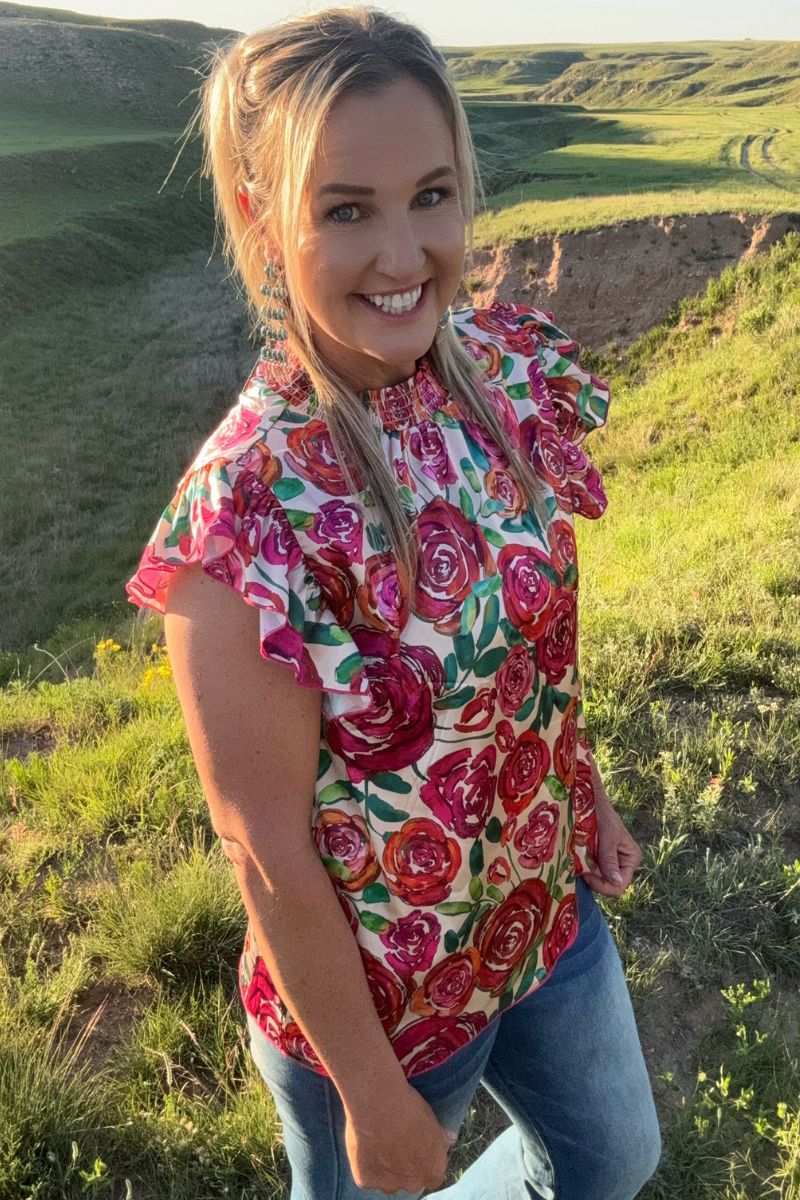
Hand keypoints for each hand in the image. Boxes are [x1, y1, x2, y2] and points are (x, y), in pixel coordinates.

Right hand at [343, 1083, 457, 1194]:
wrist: (378, 1104)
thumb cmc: (408, 1108)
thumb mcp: (431, 1119)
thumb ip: (440, 1137)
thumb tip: (451, 1139)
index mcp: (433, 1170)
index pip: (432, 1176)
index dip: (425, 1162)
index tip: (417, 1148)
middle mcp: (413, 1183)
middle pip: (410, 1181)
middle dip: (405, 1167)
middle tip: (396, 1142)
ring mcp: (389, 1184)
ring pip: (388, 1182)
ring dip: (386, 1169)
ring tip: (380, 1140)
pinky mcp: (366, 1180)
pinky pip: (368, 1175)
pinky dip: (366, 1163)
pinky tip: (366, 1142)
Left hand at [580, 754, 642, 898]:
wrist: (588, 799)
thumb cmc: (601, 814)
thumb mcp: (606, 838)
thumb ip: (609, 860)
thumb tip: (617, 882)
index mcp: (631, 859)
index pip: (619, 886)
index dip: (602, 885)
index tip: (586, 873)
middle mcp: (623, 863)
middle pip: (608, 884)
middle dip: (593, 878)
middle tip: (580, 866)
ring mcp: (610, 861)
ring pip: (598, 879)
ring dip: (586, 872)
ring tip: (578, 859)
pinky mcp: (598, 858)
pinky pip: (591, 870)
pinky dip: (583, 867)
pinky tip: (576, 858)